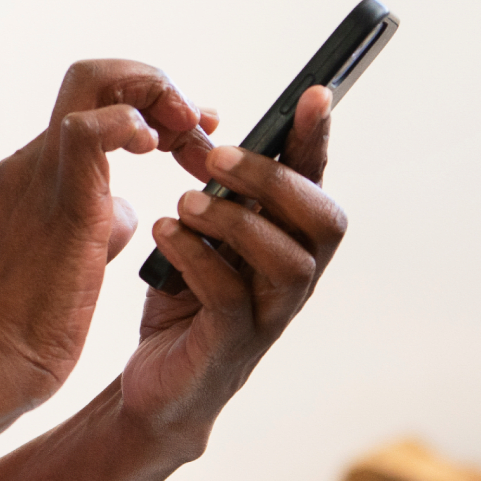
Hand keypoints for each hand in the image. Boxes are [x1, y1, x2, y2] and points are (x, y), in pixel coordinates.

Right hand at [0, 61, 213, 413]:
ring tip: (192, 135)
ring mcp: (37, 173)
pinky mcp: (59, 199)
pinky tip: (160, 150)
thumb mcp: (74, 261)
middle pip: (92, 77)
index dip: (147, 106)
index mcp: (30, 175)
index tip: (189, 132)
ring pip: (94, 83)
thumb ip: (98, 222)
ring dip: (157, 97)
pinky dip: (133, 124)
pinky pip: (90, 129)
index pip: (91, 106)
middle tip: (198, 124)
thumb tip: (128, 211)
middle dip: (156, 86)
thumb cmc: (31, 327)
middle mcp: (28, 161)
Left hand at [119, 86, 347, 452]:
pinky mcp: (233, 346)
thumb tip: (208, 133)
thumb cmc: (186, 303)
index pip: (316, 182)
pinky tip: (165, 235)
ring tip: (183, 201)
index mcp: (289, 241)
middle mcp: (294, 278)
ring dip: (234, 220)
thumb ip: (218, 195)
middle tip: (215, 156)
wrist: (157, 386)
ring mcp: (270, 315)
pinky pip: (231, 296)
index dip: (318, 140)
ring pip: (287, 260)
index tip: (314, 94)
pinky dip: (198, 258)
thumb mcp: (204, 237)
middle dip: (273, 180)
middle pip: (324, 220)